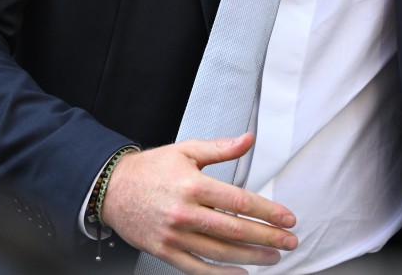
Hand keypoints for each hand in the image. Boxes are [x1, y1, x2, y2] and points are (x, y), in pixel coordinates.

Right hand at [100, 132, 297, 273]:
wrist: (112, 188)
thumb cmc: (151, 169)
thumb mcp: (186, 150)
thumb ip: (221, 148)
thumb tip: (248, 139)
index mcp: (193, 184)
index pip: (240, 201)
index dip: (268, 211)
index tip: (287, 218)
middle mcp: (185, 212)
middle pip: (235, 231)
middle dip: (268, 238)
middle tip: (289, 241)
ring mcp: (175, 235)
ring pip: (221, 253)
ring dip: (252, 257)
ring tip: (273, 257)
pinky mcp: (165, 251)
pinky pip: (198, 268)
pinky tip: (240, 273)